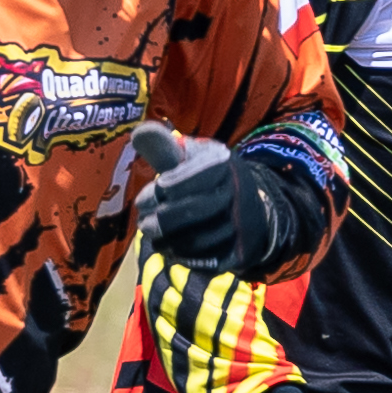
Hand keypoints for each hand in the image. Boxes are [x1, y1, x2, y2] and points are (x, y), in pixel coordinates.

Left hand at [137, 129, 326, 279]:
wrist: (253, 210)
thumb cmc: (208, 179)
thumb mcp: (189, 158)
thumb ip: (162, 148)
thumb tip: (139, 131)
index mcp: (222, 163)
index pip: (188, 178)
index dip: (163, 188)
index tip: (152, 193)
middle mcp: (236, 193)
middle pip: (192, 211)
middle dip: (161, 219)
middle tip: (144, 223)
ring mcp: (240, 225)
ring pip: (196, 240)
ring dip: (167, 240)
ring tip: (154, 235)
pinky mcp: (239, 252)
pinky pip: (205, 261)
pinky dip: (182, 257)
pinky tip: (170, 249)